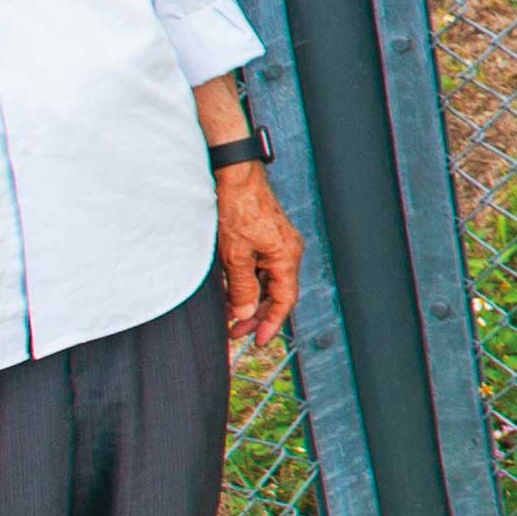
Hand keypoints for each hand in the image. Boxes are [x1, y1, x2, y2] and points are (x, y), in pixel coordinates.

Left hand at [211, 158, 301, 346]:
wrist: (233, 175)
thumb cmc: (237, 208)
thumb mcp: (235, 255)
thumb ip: (242, 288)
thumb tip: (246, 313)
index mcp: (286, 256)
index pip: (284, 300)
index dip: (272, 323)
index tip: (259, 340)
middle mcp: (287, 250)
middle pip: (276, 293)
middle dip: (257, 315)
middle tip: (236, 331)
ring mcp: (276, 243)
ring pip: (267, 281)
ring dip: (249, 299)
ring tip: (229, 313)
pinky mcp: (265, 236)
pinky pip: (261, 267)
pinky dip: (247, 282)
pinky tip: (230, 290)